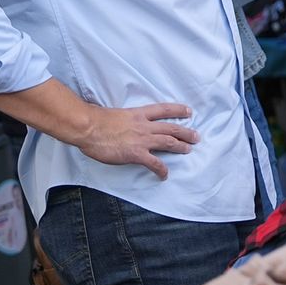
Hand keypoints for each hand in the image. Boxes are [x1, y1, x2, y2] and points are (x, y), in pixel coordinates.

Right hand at [75, 104, 199, 180]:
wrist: (89, 127)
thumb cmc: (96, 120)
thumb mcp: (116, 115)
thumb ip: (126, 120)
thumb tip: (125, 125)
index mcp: (138, 114)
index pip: (163, 109)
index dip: (178, 110)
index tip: (188, 111)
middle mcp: (144, 125)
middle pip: (171, 127)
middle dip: (185, 132)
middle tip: (196, 136)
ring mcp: (142, 140)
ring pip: (168, 142)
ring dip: (180, 146)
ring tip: (189, 149)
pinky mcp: (136, 154)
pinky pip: (154, 163)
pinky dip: (161, 169)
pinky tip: (165, 175)